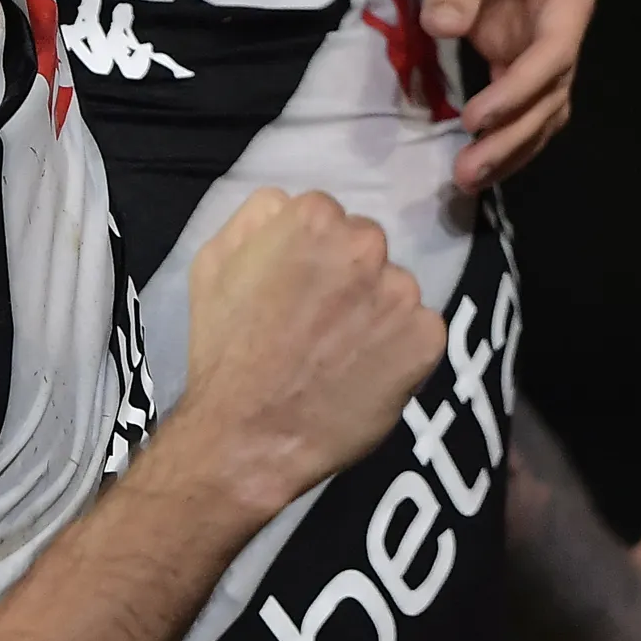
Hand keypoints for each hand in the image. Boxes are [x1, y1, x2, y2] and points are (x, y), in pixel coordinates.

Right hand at [175, 189, 448, 515]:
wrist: (249, 435)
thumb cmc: (224, 349)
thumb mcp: (213, 263)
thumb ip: (255, 218)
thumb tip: (288, 206)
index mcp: (315, 218)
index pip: (327, 217)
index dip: (309, 255)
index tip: (296, 288)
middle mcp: (367, 245)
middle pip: (366, 247)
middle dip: (347, 276)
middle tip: (318, 322)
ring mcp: (402, 292)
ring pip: (394, 290)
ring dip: (375, 312)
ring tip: (340, 354)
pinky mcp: (427, 339)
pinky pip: (419, 331)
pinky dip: (399, 350)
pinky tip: (365, 374)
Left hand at [393, 0, 605, 191]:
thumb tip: (447, 29)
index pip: (556, 50)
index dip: (521, 90)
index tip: (479, 119)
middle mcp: (561, 10)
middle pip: (551, 88)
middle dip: (516, 133)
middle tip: (471, 172)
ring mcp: (532, 24)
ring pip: (535, 98)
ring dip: (509, 139)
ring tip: (468, 178)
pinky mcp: (501, 31)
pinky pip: (507, 87)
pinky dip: (495, 121)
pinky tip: (471, 152)